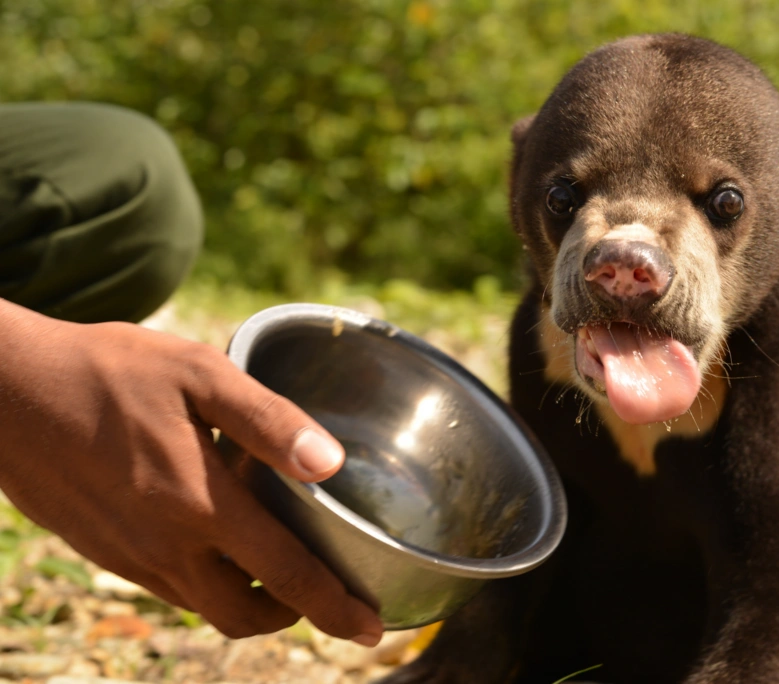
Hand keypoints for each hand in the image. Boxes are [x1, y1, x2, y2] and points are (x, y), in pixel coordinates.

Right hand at [0, 299, 382, 644]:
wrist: (5, 391)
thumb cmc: (108, 371)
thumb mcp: (198, 374)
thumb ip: (269, 421)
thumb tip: (332, 465)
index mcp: (199, 505)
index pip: (286, 577)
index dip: (336, 608)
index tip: (373, 629)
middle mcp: (166, 547)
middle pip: (244, 617)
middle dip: (294, 616)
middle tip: (324, 589)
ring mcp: (129, 557)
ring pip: (204, 607)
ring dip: (248, 599)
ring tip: (277, 562)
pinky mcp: (104, 552)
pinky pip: (168, 586)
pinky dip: (206, 579)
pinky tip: (214, 534)